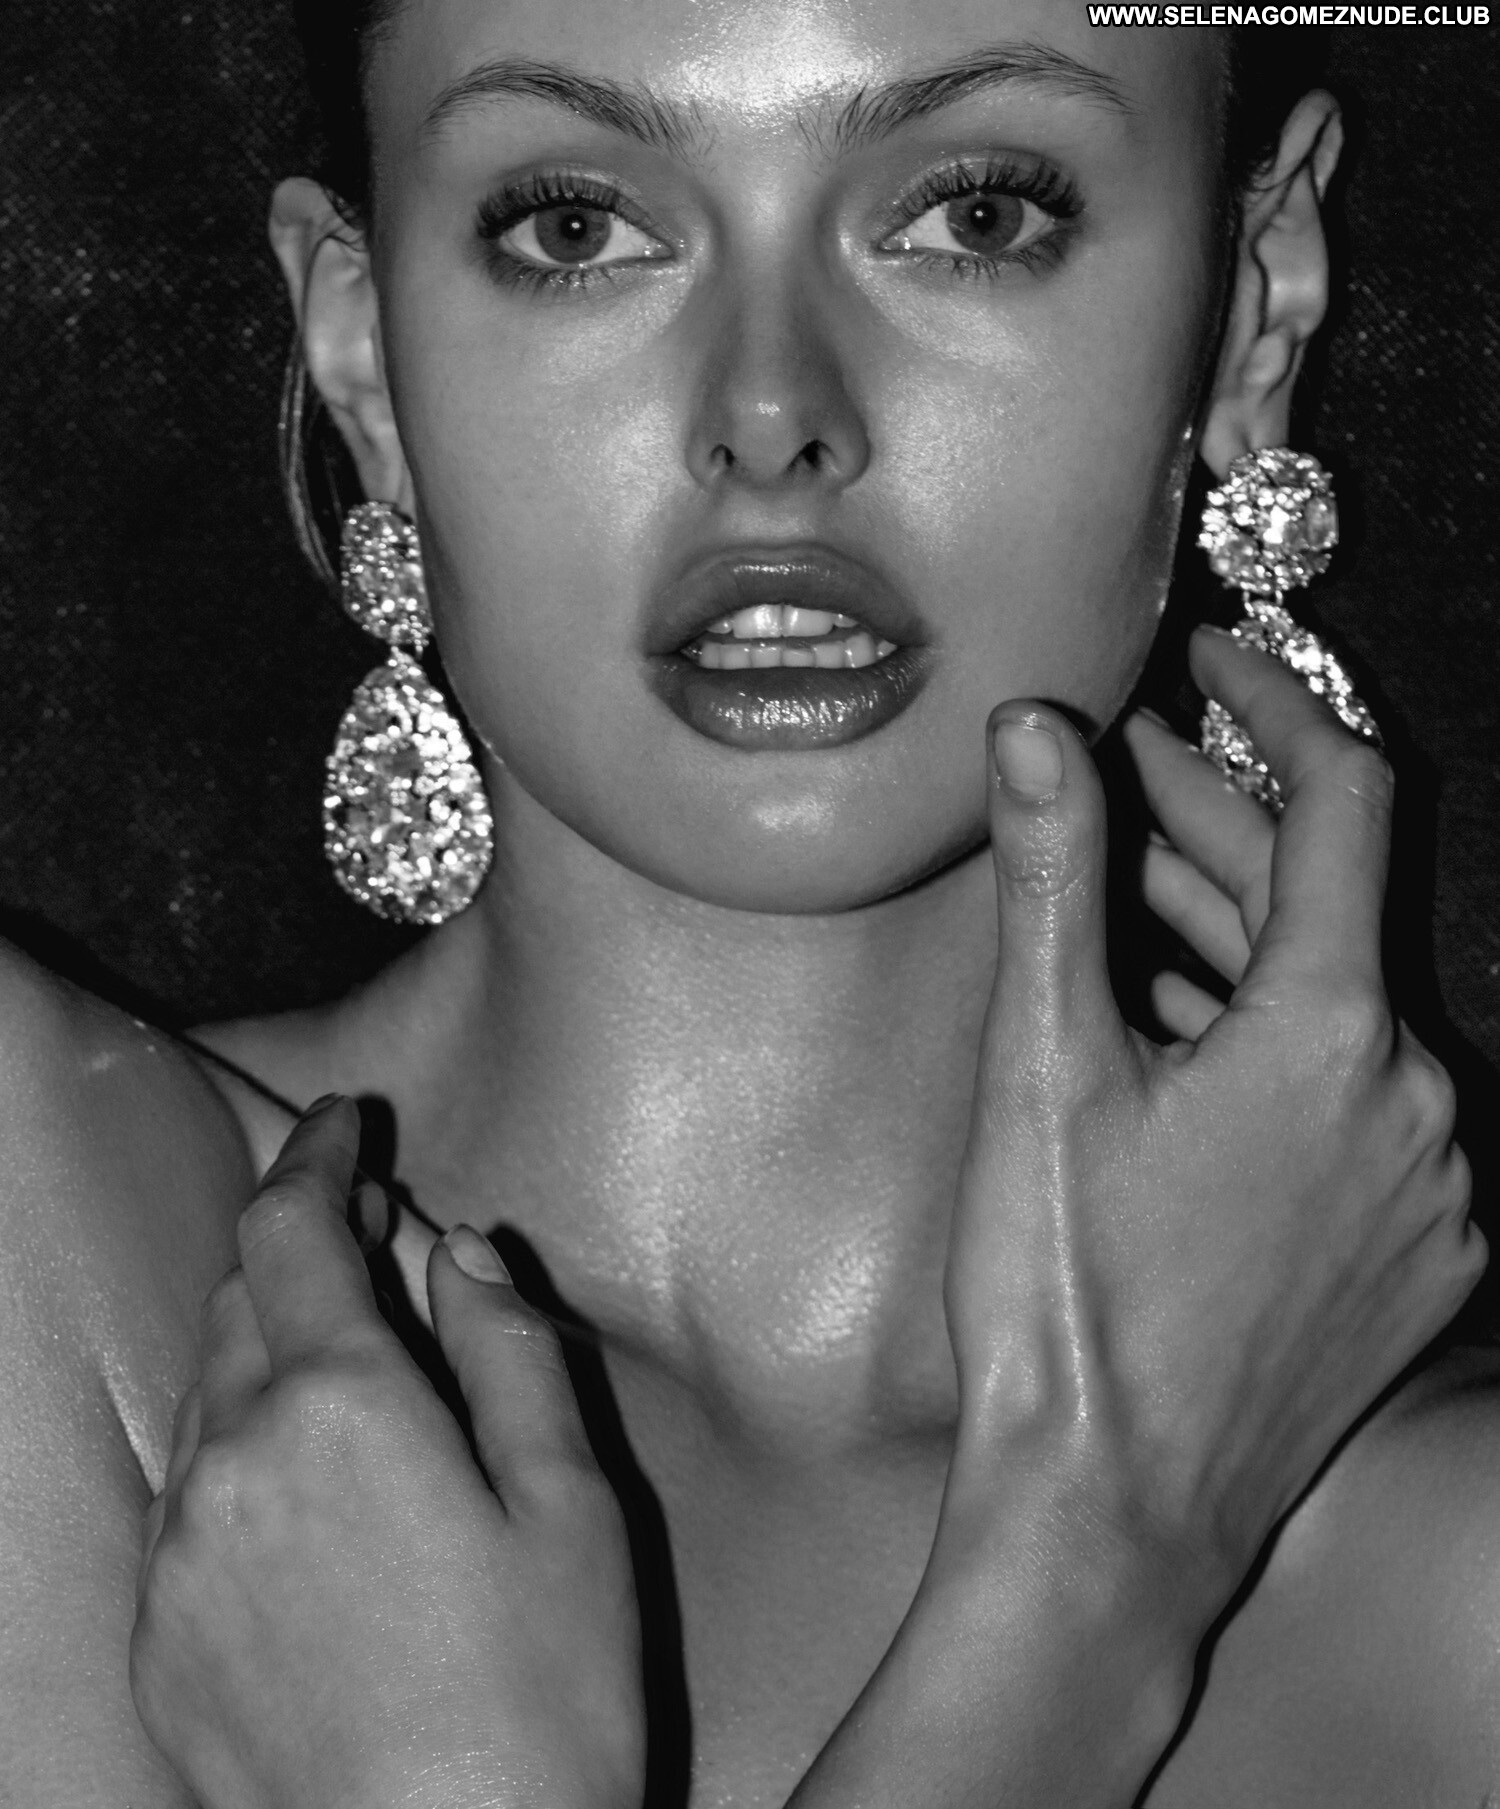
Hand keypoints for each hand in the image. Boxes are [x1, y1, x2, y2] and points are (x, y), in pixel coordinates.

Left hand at [130, 1100, 644, 1808]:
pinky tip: (303, 1485)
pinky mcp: (157, 1642)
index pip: (294, 1229)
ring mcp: (179, 1559)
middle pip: (239, 1299)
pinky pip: (187, 1496)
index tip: (342, 1119)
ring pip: (207, 1394)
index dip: (316, 1157)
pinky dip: (239, 1444)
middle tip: (367, 1231)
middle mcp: (232, 1464)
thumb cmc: (544, 1699)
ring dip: (267, 1343)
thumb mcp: (570, 1505)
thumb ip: (510, 1353)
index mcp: (342, 1408)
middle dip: (298, 1245)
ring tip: (345, 1355)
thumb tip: (459, 1251)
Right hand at [788, 628, 1482, 1808]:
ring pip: (1340, 1008)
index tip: (1211, 659)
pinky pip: (1358, 1102)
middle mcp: (1417, 1098)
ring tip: (1128, 895)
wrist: (1113, 1513)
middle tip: (1115, 772)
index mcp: (1332, 1032)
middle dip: (1219, 825)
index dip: (1275, 703)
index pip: (1339, 800)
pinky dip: (1277, 1047)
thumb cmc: (1063, 1291)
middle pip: (1325, 907)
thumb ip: (1052, 878)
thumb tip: (1032, 728)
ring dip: (1238, 937)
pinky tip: (1187, 1040)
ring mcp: (1429, 1186)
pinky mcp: (1417, 1256)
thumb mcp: (1039, 1068)